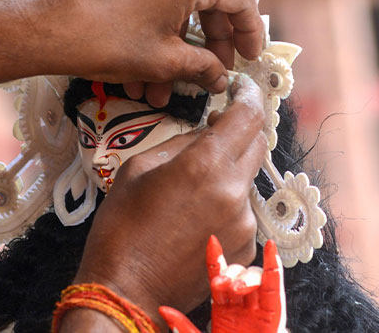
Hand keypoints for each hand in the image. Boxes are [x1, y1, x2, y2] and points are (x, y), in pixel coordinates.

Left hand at [32, 0, 263, 106]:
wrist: (43, 26)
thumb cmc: (100, 40)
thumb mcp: (161, 61)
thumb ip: (202, 67)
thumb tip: (219, 77)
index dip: (250, 32)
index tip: (248, 58)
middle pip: (210, 0)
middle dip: (209, 45)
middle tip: (209, 75)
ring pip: (179, 4)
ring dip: (177, 48)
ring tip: (163, 88)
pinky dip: (157, 31)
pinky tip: (143, 71)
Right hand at [66, 76, 266, 327]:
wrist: (126, 289)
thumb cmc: (122, 227)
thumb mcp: (138, 169)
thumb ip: (180, 144)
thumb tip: (206, 133)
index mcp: (205, 165)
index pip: (248, 116)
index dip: (248, 95)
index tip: (242, 88)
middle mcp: (234, 192)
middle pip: (257, 144)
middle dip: (239, 131)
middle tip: (214, 132)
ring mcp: (244, 223)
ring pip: (246, 180)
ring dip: (228, 173)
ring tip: (191, 192)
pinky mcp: (245, 248)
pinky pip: (242, 212)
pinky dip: (226, 205)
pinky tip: (195, 220)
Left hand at [159, 237, 285, 332]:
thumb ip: (183, 327)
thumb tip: (163, 310)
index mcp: (223, 310)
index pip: (220, 276)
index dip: (216, 258)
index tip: (212, 241)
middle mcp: (241, 307)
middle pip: (237, 274)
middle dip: (229, 273)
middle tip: (219, 285)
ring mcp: (257, 311)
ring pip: (255, 279)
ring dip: (245, 277)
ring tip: (235, 289)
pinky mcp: (272, 317)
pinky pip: (274, 291)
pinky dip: (274, 271)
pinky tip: (271, 253)